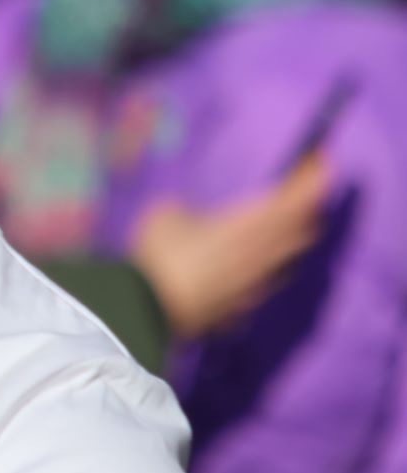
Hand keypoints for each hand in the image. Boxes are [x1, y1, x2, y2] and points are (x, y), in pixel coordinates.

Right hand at [131, 157, 328, 339]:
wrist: (149, 312)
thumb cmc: (159, 255)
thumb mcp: (164, 215)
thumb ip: (185, 211)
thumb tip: (189, 214)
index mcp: (246, 225)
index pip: (290, 201)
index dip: (310, 181)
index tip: (322, 161)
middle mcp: (260, 254)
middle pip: (298, 229)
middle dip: (307, 207)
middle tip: (307, 190)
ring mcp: (254, 283)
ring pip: (287, 256)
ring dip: (292, 236)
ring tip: (287, 224)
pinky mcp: (241, 305)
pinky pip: (267, 278)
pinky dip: (270, 264)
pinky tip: (256, 262)